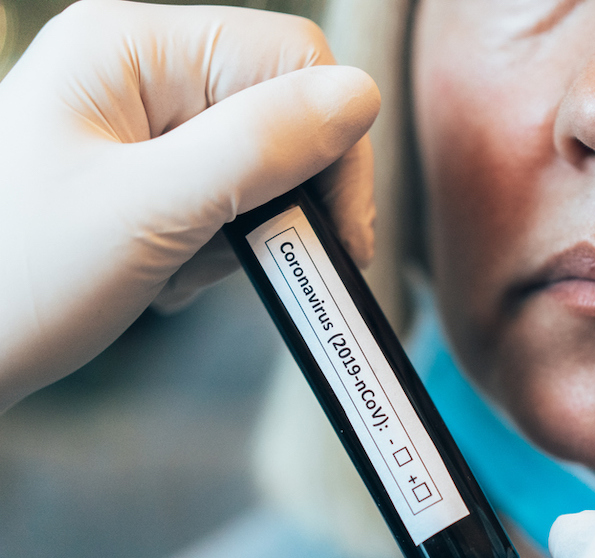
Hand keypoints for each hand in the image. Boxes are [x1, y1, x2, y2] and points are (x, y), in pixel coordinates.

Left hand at [0, 0, 379, 410]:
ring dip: (251, 228)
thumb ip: (257, 148)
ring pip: (263, 160)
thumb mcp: (148, 213)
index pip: (293, 59)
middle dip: (288, 192)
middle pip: (282, 108)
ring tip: (187, 273)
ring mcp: (139, 121)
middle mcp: (139, 69)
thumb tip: (364, 97)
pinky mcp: (142, 171)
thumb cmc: (13, 278)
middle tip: (273, 261)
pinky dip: (221, 245)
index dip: (332, 142)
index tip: (339, 232)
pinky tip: (172, 275)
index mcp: (130, 47)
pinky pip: (227, 195)